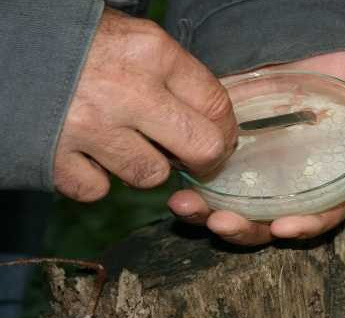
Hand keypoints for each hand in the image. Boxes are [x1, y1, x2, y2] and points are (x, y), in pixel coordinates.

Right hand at [54, 8, 236, 201]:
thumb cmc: (66, 39)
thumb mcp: (126, 35)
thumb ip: (167, 70)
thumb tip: (205, 110)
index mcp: (150, 51)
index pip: (217, 103)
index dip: (225, 128)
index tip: (219, 136)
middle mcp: (127, 91)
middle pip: (203, 148)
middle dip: (204, 159)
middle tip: (192, 158)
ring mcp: (90, 129)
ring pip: (151, 175)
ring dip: (143, 165)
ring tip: (122, 143)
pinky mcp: (54, 158)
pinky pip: (98, 190)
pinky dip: (95, 178)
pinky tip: (83, 153)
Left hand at [169, 50, 344, 244]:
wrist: (310, 40)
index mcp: (332, 177)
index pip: (323, 213)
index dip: (306, 226)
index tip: (283, 226)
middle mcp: (294, 182)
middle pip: (271, 222)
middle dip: (247, 230)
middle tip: (224, 224)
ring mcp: (261, 170)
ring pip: (237, 208)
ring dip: (212, 217)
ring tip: (190, 209)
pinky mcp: (231, 152)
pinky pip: (211, 180)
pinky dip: (195, 191)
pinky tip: (179, 190)